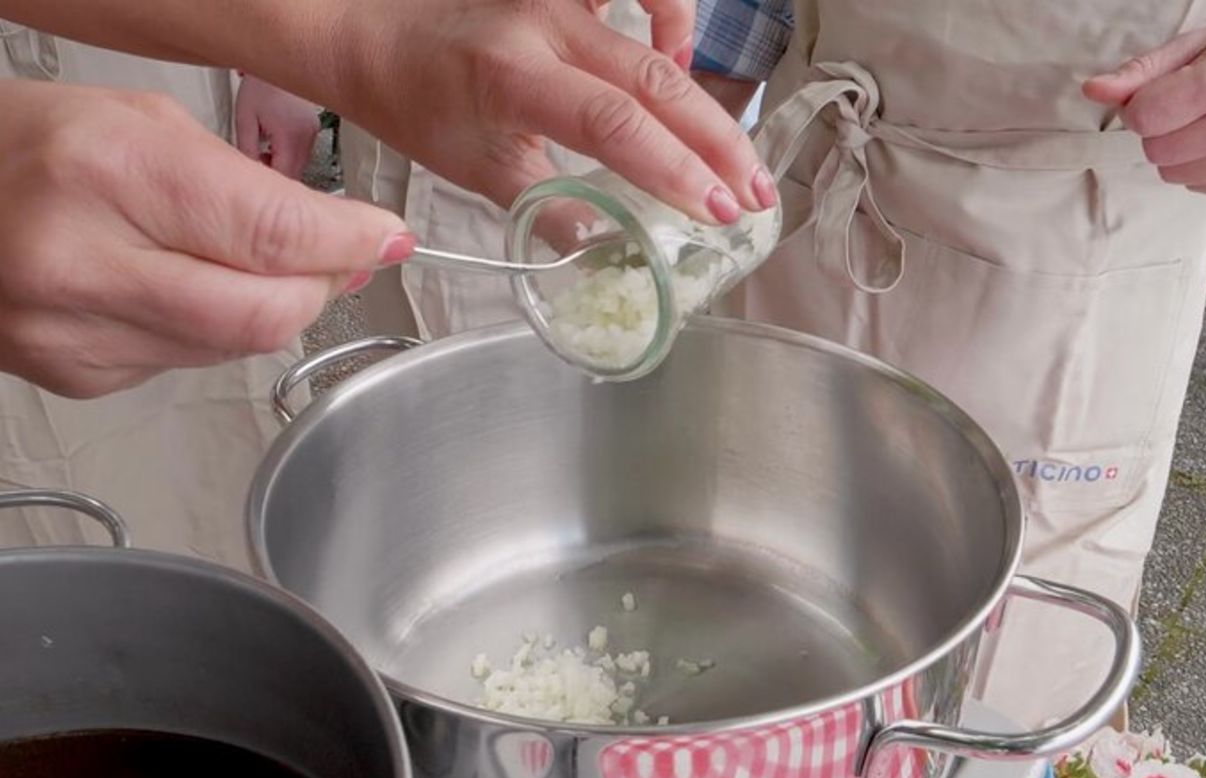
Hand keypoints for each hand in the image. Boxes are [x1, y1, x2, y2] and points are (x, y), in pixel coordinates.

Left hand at [0, 0, 773, 223]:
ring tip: (735, 156)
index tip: (717, 215)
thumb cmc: (415, 103)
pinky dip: (672, 24)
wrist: (374, 35)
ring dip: (707, 100)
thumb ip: (547, 210)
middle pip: (657, 81)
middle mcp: (546, 25)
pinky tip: (680, 66)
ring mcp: (560, 1)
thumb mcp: (476, 171)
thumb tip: (610, 249)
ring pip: (659, 41)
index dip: (675, 171)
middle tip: (754, 199)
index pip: (615, 124)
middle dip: (716, 146)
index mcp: (515, 74)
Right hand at [0, 80, 407, 397]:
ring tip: (245, 263)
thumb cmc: (33, 147)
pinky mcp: (78, 376)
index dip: (350, 243)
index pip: (276, 234)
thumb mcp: (147, 125)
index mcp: (109, 172)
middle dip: (322, 287)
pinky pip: (190, 364)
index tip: (386, 238)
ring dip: (271, 309)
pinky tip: (179, 290)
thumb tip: (350, 242)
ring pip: (237, 347)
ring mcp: (74, 333)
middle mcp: (84, 262)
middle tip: (335, 259)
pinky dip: (213, 332)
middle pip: (269, 314)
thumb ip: (255, 187)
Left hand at [234, 74, 320, 179]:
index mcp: (291, 135)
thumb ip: (246, 149)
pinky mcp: (314, 128)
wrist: (275, 63)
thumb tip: (250, 170)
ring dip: (283, 163)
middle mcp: (307, 135)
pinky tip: (275, 141)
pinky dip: (289, 153)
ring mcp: (313, 132)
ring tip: (265, 148)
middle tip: (257, 161)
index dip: (268, 179)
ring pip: (301, 164)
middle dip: (276, 172)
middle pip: (295, 172)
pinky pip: (303, 151)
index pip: (284, 173)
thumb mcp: (244, 119)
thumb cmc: (259, 85)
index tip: (255, 174)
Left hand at [1084, 11, 1205, 194]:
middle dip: (1159, 129)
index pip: (1143, 117)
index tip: (1161, 91)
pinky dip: (1199, 165)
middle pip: (1154, 150)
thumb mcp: (1194, 46)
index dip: (1140, 105)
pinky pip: (1195, 186)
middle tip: (1191, 104)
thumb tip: (1094, 90)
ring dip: (1177, 150)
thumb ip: (1140, 72)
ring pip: (1170, 173)